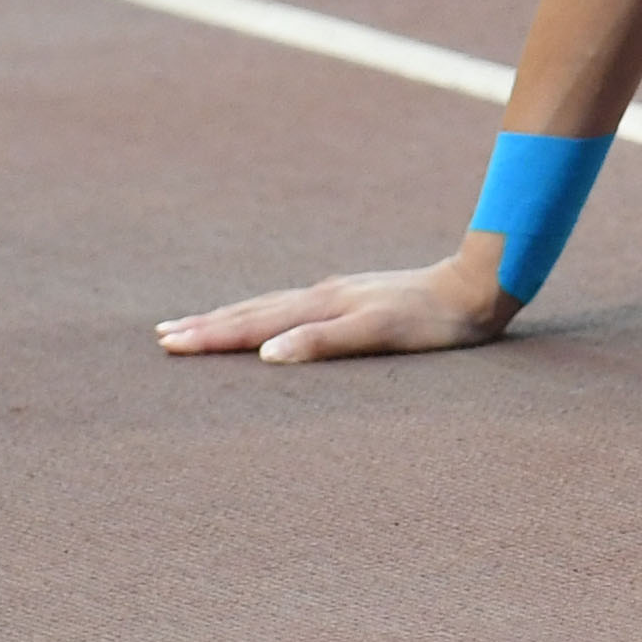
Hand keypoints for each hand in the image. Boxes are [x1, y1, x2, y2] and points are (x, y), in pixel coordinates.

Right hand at [155, 251, 509, 365]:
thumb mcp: (380, 334)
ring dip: (231, 316)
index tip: (168, 343)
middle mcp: (324, 296)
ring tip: (199, 323)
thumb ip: (324, 343)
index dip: (211, 335)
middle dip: (208, 324)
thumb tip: (266, 354)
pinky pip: (295, 306)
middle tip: (163, 335)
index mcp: (322, 307)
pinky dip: (266, 314)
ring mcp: (339, 293)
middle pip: (253, 311)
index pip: (253, 323)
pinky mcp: (356, 297)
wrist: (478, 287)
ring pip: (271, 305)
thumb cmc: (433, 321)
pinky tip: (269, 319)